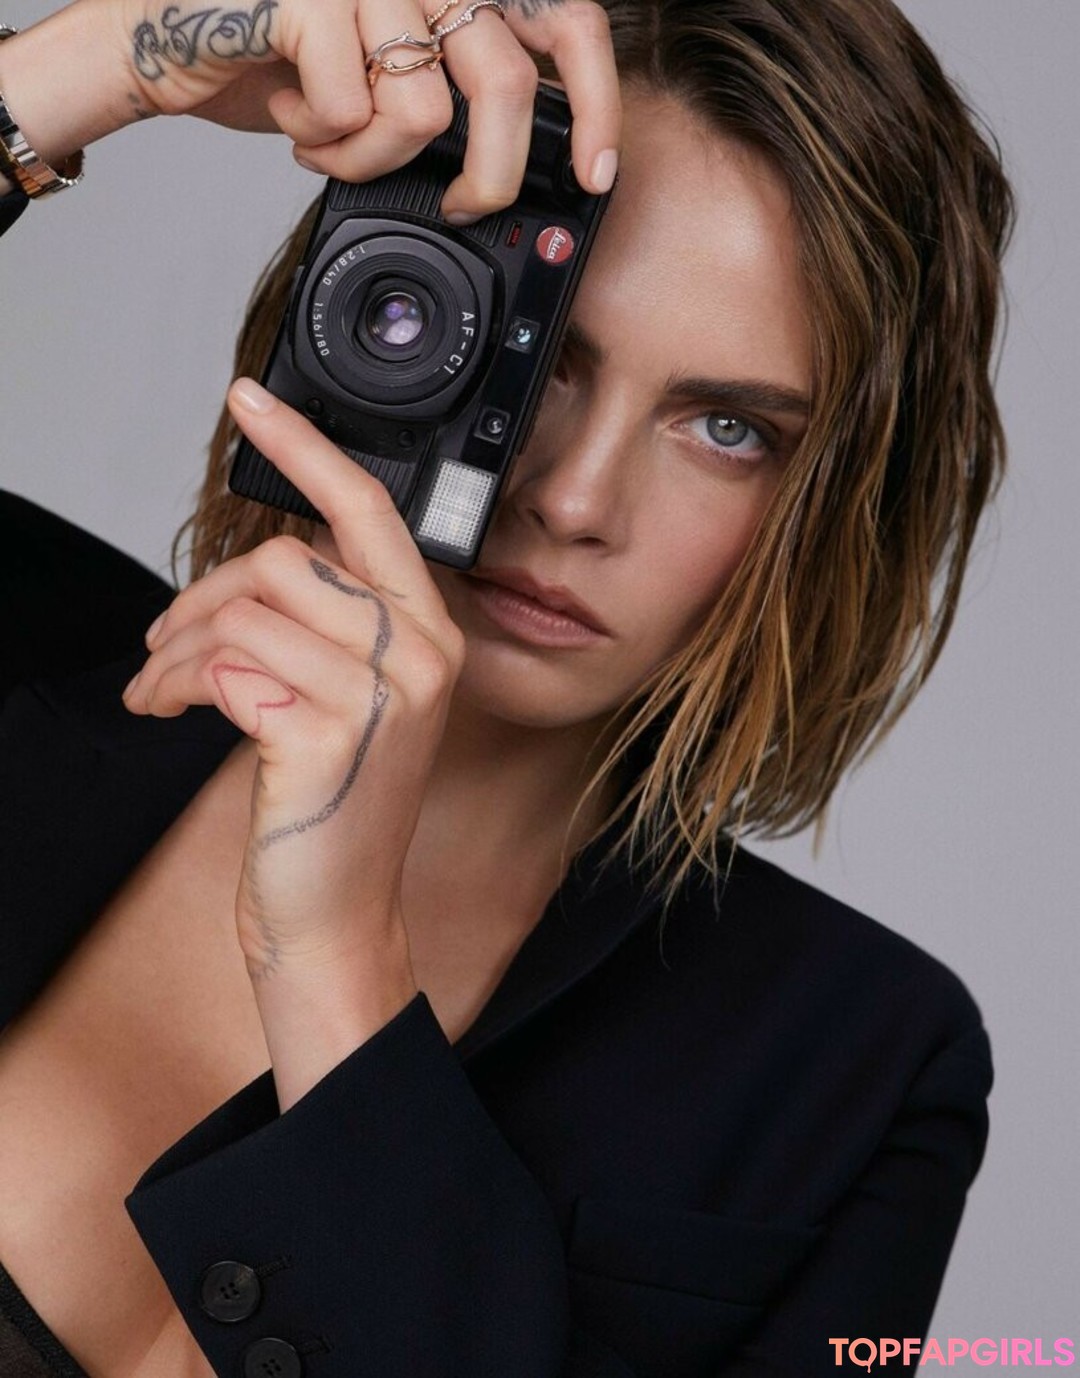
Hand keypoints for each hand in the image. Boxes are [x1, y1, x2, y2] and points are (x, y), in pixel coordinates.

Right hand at [119, 0, 621, 215]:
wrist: (164, 42)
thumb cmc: (277, 63)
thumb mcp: (383, 81)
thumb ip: (449, 98)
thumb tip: (515, 175)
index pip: (564, 21)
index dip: (595, 101)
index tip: (596, 176)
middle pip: (504, 79)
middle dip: (490, 172)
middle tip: (463, 206)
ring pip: (423, 112)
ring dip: (375, 160)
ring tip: (332, 147)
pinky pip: (354, 112)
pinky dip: (326, 147)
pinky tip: (295, 123)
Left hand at [122, 378, 464, 987]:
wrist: (337, 913)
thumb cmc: (331, 805)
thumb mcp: (349, 700)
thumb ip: (329, 622)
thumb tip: (264, 558)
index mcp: (429, 635)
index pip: (369, 514)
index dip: (306, 449)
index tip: (252, 399)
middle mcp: (420, 655)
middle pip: (281, 561)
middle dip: (200, 598)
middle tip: (164, 645)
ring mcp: (382, 694)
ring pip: (244, 611)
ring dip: (178, 647)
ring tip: (158, 686)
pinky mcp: (330, 734)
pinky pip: (225, 664)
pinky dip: (174, 682)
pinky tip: (165, 710)